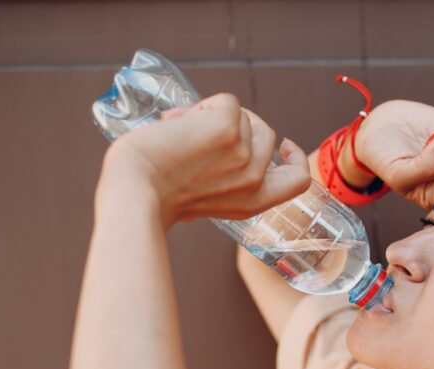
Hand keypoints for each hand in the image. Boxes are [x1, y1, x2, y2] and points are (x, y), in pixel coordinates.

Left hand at [100, 93, 310, 227]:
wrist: (135, 188)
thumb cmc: (157, 196)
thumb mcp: (206, 199)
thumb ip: (225, 182)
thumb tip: (218, 147)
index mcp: (253, 202)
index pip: (298, 180)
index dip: (296, 158)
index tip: (285, 144)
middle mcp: (254, 179)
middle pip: (265, 133)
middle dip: (236, 125)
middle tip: (199, 132)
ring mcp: (243, 152)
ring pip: (242, 115)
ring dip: (211, 116)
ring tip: (181, 133)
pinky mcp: (227, 127)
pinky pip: (226, 101)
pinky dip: (202, 106)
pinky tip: (178, 123)